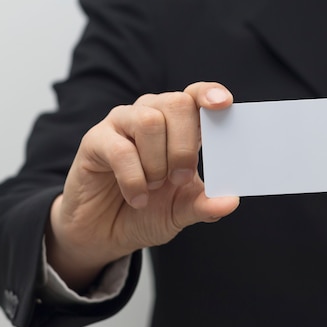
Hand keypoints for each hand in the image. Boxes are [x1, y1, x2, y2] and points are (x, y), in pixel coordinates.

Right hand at [46, 82, 239, 291]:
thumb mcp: (182, 210)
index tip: (225, 104)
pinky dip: (135, 179)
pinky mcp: (95, 140)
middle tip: (180, 178)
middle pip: (177, 103)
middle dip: (185, 146)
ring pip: (150, 121)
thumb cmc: (148, 211)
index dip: (210, 93)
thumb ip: (206, 205)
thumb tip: (231, 202)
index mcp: (179, 125)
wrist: (106, 232)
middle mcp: (151, 114)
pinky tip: (137, 198)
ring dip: (157, 162)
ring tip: (154, 185)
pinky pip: (121, 149)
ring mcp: (122, 124)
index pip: (196, 95)